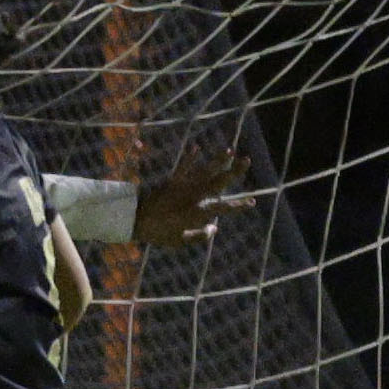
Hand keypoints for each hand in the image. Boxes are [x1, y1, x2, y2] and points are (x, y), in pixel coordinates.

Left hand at [131, 149, 251, 249]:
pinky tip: (196, 147)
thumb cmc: (157, 233)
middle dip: (235, 171)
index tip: (252, 202)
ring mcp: (183, 187)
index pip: (224, 208)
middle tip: (247, 160)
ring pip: (204, 171)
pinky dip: (190, 158)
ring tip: (229, 150)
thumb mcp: (180, 241)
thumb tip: (215, 228)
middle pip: (219, 182)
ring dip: (218, 160)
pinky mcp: (171, 181)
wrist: (135, 220)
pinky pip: (183, 167)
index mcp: (198, 213)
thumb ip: (200, 236)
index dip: (239, 206)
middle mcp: (194, 197)